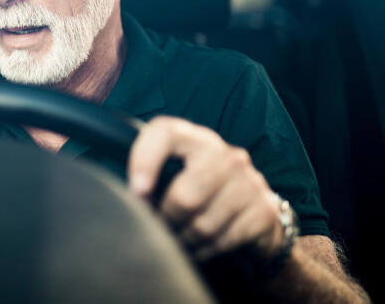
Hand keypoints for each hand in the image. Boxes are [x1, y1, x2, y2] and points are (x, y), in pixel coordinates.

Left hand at [127, 116, 284, 261]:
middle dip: (166, 220)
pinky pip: (224, 240)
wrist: (255, 213)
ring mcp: (249, 181)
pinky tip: (201, 247)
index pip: (166, 132)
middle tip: (160, 228)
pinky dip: (206, 251)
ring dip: (185, 240)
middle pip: (185, 195)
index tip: (136, 191)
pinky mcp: (264, 209)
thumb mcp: (176, 173)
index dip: (145, 158)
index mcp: (196, 139)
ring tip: (179, 239)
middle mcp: (226, 154)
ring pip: (203, 224)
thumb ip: (151, 173)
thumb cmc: (200, 191)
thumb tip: (120, 193)